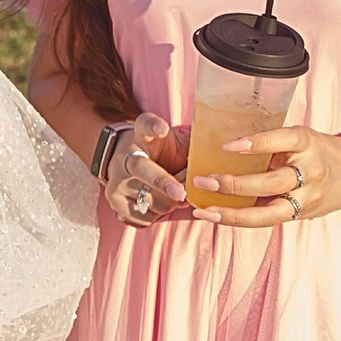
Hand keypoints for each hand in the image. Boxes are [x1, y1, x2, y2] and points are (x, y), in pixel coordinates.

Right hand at [103, 111, 190, 227]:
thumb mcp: (175, 142)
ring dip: (169, 202)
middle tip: (181, 193)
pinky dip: (158, 214)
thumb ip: (194, 146)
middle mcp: (126, 156)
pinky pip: (143, 216)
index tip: (162, 128)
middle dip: (162, 182)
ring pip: (148, 198)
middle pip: (142, 168)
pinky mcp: (114, 200)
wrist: (126, 163)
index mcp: (142, 135)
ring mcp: (117, 179)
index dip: (153, 126)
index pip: (144, 125)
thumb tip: (226, 152)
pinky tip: (162, 204)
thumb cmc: (161, 152)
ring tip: (178, 195)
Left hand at [188, 124, 340, 227]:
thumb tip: (223, 145)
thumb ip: (272, 143)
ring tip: (204, 210)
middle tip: (204, 180)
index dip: (255, 144)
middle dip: (234, 185)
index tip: (227, 146)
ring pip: (267, 213)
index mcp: (308, 143)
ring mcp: (306, 198)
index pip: (281, 140)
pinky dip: (239, 219)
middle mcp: (309, 172)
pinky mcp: (301, 215)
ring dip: (232, 213)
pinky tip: (215, 216)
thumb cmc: (320, 150)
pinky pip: (267, 220)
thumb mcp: (302, 137)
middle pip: (271, 183)